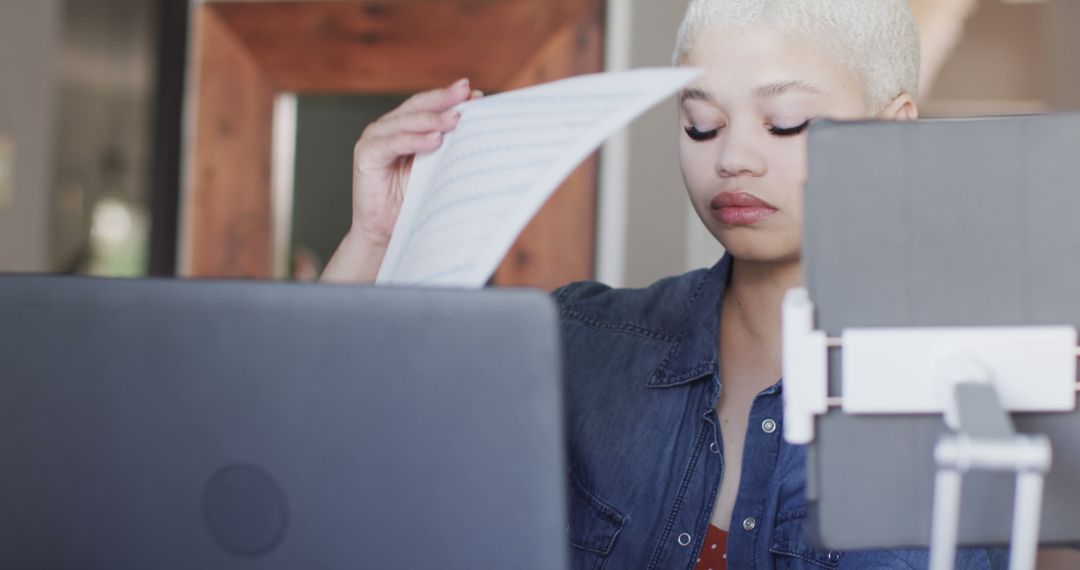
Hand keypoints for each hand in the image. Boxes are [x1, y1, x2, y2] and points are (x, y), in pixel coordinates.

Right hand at [349, 78, 479, 248]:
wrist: (386, 232)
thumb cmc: (410, 202)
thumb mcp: (434, 167)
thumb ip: (446, 146)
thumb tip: (476, 128)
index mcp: (403, 127)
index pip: (428, 106)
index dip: (450, 98)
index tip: (476, 95)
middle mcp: (387, 127)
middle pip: (418, 106)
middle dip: (444, 99)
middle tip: (466, 93)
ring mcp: (374, 138)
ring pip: (407, 121)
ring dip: (433, 119)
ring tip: (456, 118)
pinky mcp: (366, 154)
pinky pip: (394, 143)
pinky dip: (415, 140)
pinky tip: (435, 139)